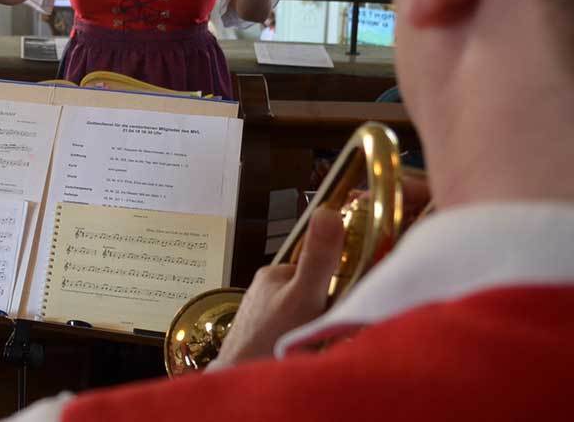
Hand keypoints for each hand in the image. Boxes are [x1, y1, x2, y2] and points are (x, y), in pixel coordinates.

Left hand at [211, 208, 345, 367]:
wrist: (239, 380)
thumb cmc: (269, 341)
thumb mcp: (303, 297)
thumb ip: (318, 260)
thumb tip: (329, 210)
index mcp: (275, 274)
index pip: (319, 267)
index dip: (340, 279)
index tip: (354, 294)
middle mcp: (265, 290)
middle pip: (313, 291)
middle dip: (328, 306)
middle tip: (336, 326)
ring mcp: (263, 314)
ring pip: (303, 313)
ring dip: (317, 326)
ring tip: (321, 343)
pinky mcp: (262, 337)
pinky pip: (293, 332)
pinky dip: (303, 340)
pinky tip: (306, 353)